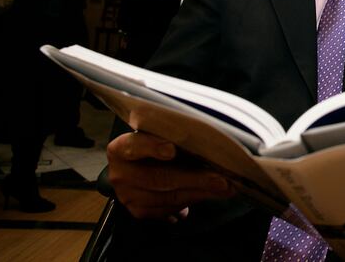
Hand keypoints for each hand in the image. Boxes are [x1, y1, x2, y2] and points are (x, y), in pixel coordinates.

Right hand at [106, 132, 235, 220]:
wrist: (137, 165)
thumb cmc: (154, 143)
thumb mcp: (157, 134)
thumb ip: (171, 135)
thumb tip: (204, 136)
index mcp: (121, 148)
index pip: (134, 146)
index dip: (153, 147)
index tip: (172, 149)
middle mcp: (120, 174)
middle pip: (158, 178)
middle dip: (194, 179)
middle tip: (220, 179)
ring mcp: (128, 196)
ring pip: (167, 198)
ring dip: (200, 193)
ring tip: (223, 188)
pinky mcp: (140, 211)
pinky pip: (169, 209)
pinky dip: (191, 201)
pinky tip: (209, 194)